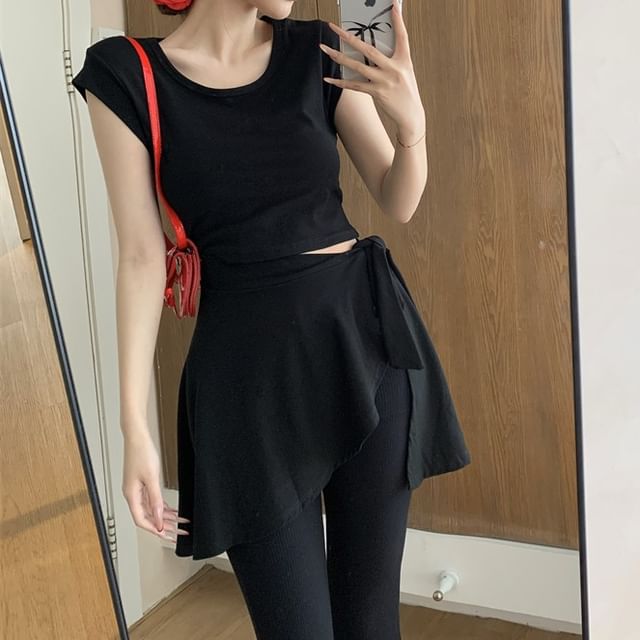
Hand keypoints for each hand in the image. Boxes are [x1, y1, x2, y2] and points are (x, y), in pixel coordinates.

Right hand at [122, 431, 189, 542]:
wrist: (137, 437)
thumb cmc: (141, 453)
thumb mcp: (151, 478)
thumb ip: (155, 500)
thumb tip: (159, 518)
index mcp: (131, 495)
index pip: (142, 520)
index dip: (155, 529)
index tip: (168, 535)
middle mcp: (132, 494)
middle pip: (148, 517)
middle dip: (164, 526)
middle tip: (178, 532)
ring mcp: (137, 489)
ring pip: (152, 509)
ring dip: (165, 516)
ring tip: (179, 522)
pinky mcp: (142, 483)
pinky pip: (153, 500)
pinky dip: (163, 506)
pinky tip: (172, 510)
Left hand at [320, 0, 424, 140]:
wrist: (411, 115)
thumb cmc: (406, 92)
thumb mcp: (405, 71)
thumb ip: (391, 59)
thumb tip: (372, 49)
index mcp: (404, 60)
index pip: (402, 35)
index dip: (398, 19)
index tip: (392, 4)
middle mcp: (394, 69)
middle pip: (369, 49)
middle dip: (349, 37)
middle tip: (335, 27)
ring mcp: (385, 81)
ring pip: (358, 66)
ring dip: (339, 57)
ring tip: (325, 49)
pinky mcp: (377, 93)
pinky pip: (355, 86)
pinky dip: (341, 82)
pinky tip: (329, 78)